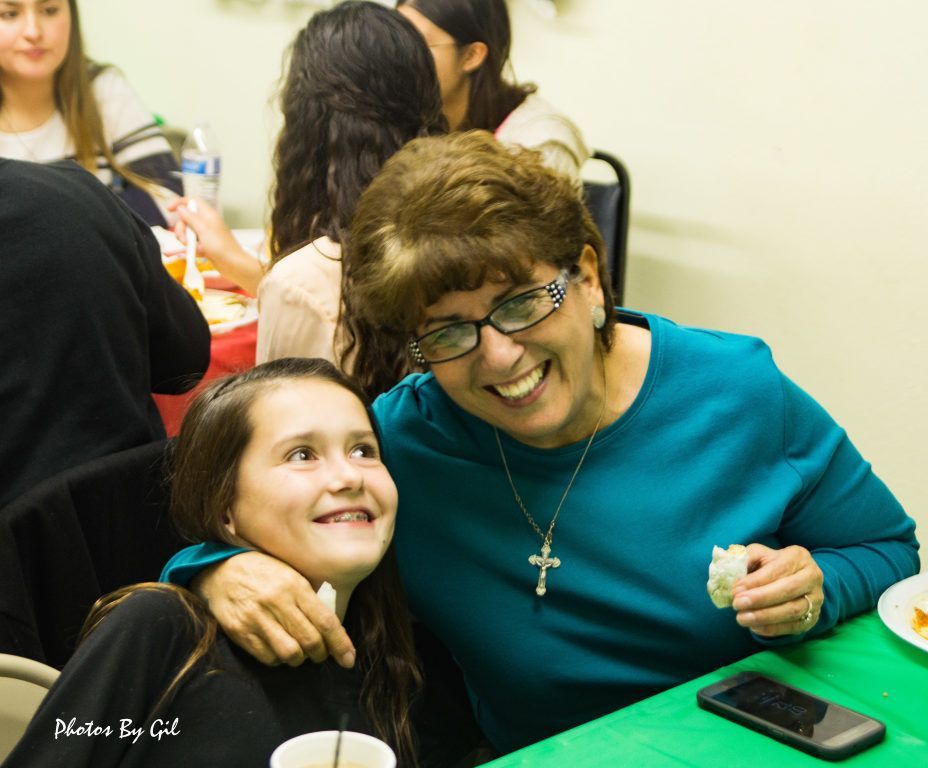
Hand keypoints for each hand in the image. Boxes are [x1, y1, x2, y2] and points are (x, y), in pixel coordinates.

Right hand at [167, 197, 263, 294]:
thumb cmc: (222, 246)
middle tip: (183, 239)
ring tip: (190, 248)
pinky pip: (193, 244)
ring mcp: (206, 235)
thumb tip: (181, 207)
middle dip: (181, 228)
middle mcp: (207, 223)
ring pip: (188, 232)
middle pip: (186, 218)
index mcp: (208, 215)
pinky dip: (192, 249)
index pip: (193, 201)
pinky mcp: (206, 246)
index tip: (169, 209)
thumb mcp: (203, 229)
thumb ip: (191, 218)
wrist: (234, 265)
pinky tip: (198, 253)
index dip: (180, 202)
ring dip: (185, 240)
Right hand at [191, 551, 356, 667]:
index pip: (326, 621)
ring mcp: (257, 618)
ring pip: (290, 654)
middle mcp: (277, 602)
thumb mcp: (291, 575)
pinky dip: (278, 659)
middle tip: (321, 654)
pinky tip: (278, 648)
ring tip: (300, 652)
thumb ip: (310, 599)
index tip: (349, 659)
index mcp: (295, 585)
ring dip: (300, 659)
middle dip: (321, 654)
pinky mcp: (240, 632)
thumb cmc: (263, 571)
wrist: (221, 569)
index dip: (341, 644)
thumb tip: (332, 628)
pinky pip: (268, 658)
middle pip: (310, 641)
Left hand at [731, 543, 822, 636]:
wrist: (794, 578)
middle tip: (737, 604)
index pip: (778, 569)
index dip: (755, 581)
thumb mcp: (759, 554)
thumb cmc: (771, 565)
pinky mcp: (812, 617)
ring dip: (765, 616)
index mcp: (798, 556)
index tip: (735, 590)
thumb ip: (746, 557)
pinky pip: (794, 626)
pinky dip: (773, 629)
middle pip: (788, 590)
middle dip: (760, 599)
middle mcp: (812, 577)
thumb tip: (731, 569)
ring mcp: (815, 599)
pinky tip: (755, 628)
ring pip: (792, 610)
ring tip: (741, 618)